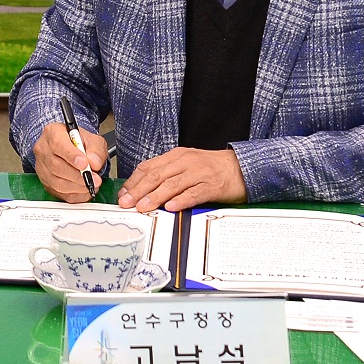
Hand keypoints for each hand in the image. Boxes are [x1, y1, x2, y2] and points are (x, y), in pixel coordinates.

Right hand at [32, 121, 110, 203]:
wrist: (74, 150)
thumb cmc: (80, 143)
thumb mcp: (93, 140)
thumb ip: (96, 150)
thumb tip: (94, 163)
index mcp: (53, 133)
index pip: (58, 144)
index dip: (71, 156)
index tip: (85, 164)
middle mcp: (43, 150)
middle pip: (56, 166)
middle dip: (78, 175)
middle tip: (94, 178)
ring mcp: (42, 168)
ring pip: (56, 182)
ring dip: (77, 186)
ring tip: (92, 184)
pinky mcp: (45, 183)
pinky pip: (59, 193)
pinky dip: (75, 195)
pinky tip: (85, 190)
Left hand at [117, 146, 246, 213]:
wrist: (240, 167)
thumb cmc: (211, 168)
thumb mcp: (186, 165)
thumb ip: (167, 174)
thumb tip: (143, 190)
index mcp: (176, 156)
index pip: (149, 167)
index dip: (134, 181)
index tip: (123, 194)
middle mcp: (185, 162)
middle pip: (157, 176)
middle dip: (139, 190)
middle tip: (126, 202)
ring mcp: (199, 173)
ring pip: (172, 184)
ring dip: (155, 196)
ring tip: (143, 206)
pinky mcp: (212, 185)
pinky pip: (194, 193)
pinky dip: (181, 200)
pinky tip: (171, 207)